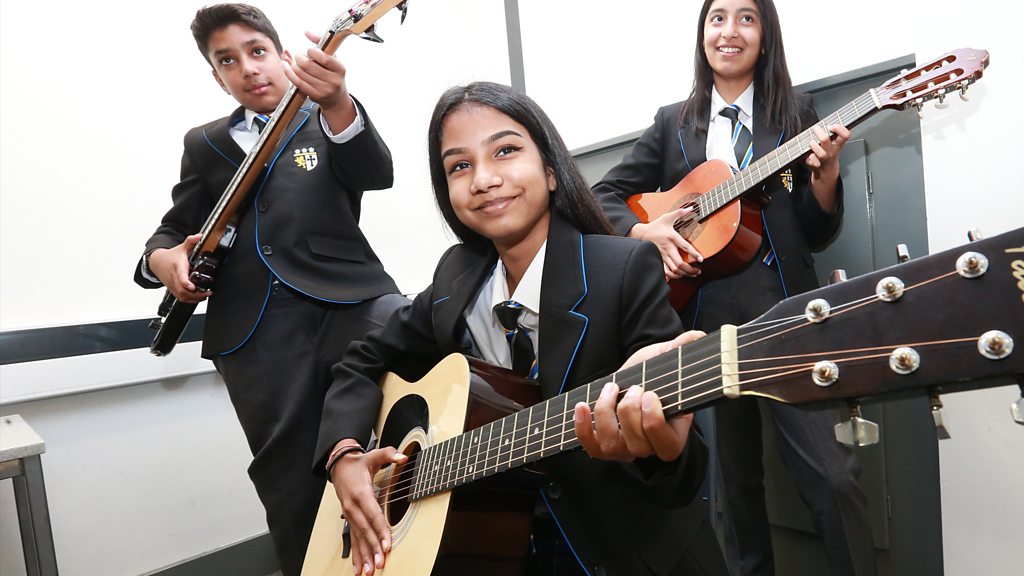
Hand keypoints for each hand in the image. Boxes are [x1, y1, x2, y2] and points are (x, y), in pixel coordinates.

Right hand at [147, 234, 209, 302]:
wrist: (157, 262)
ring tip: (205, 295)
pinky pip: (180, 298)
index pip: (181, 276)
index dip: (186, 283)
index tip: (193, 286)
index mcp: (178, 267)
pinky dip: (189, 300)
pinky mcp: (172, 289)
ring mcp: (173, 285)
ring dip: (194, 299)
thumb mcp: (182, 247)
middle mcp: (174, 277)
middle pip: (183, 290)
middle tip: (208, 292)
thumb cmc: (171, 256)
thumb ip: (191, 241)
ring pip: (182, 296)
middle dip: (195, 294)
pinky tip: (198, 298)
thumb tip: (199, 236)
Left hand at [283, 31, 355, 132]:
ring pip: (300, 73)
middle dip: (299, 58)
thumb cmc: (332, 73)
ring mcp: (324, 90)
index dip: (312, 52)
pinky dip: (289, 72)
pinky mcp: (315, 96)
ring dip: (294, 65)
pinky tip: (286, 66)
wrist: (336, 98)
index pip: (324, 58)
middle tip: (300, 56)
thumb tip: (307, 32)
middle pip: (308, 65)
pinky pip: (297, 82)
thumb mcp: (332, 58)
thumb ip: (321, 42)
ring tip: (296, 63)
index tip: (309, 50)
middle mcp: (334, 80)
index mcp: (340, 68)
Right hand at [330, 446, 406, 574]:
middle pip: (365, 530)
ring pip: (358, 539)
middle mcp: (353, 507)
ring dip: (364, 556)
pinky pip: (352, 540)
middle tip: (380, 562)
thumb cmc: (358, 463)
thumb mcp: (374, 455)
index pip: (373, 514)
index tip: (387, 544)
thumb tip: (403, 457)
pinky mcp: (349, 520)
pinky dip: (356, 555)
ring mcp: (349, 515)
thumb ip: (389, 454)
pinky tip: (358, 568)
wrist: (339, 466)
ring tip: (369, 571)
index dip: (381, 530)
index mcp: (361, 493)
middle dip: (373, 548)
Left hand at [573, 331, 704, 462]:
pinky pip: (591, 447)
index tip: (650, 394)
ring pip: (613, 446)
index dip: (654, 422)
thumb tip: (695, 336)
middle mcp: (649, 448)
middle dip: (630, 412)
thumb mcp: (668, 360)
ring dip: (607, 414)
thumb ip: (682, 350)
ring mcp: (625, 449)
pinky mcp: (603, 445)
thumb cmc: (655, 374)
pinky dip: (583, 428)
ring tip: (611, 388)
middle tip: (634, 387)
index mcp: (674, 436)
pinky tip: (582, 406)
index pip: (667, 446)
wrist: (635, 380)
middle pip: (638, 446)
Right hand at [627, 207, 702, 278]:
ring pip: (674, 270)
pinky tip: (680, 275)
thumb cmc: (655, 226)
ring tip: (692, 274)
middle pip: (680, 264)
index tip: (701, 259)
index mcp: (671, 237)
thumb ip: (680, 213)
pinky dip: (674, 276)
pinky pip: (666, 272)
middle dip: (691, 270)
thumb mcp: (667, 217)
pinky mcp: (658, 260)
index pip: (685, 247)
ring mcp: (662, 256)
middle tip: (698, 271)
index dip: (694, 254)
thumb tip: (691, 208)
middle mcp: (667, 248)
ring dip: (684, 274)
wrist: (640, 234)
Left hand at [805, 123, 849, 212]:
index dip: (839, 128)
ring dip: (812, 144)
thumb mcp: (836, 145)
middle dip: (818, 132)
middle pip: (825, 140)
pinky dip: (807, 156)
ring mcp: (822, 159)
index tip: (832, 126)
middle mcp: (831, 152)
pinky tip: (808, 154)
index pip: (845, 135)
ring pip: (816, 150)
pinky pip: (809, 158)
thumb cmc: (829, 154)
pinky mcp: (813, 164)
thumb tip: (828, 121)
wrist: (826, 172)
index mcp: (838, 146)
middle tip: (816, 129)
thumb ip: (835, 134)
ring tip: (812, 143)